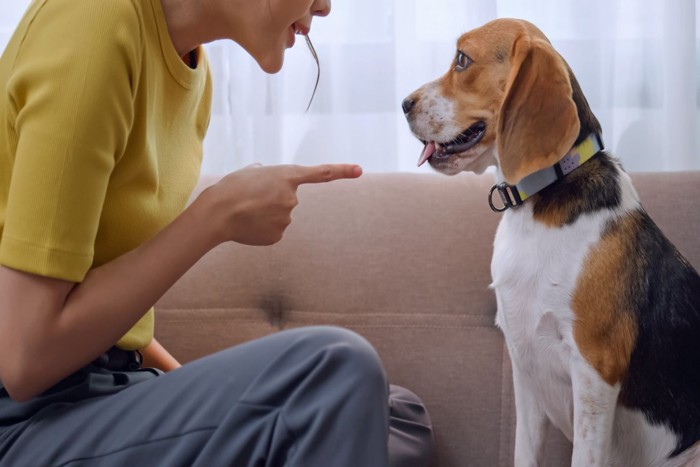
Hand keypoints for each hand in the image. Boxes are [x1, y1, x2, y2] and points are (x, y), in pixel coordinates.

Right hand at [197, 163, 361, 245]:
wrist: (218, 213)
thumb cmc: (231, 188)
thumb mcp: (250, 171)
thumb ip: (265, 174)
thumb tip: (264, 178)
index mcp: (287, 176)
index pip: (322, 173)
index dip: (342, 171)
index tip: (360, 170)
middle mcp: (292, 198)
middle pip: (287, 199)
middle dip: (272, 199)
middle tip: (250, 198)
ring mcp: (287, 219)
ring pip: (279, 216)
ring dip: (265, 214)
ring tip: (246, 211)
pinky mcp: (278, 236)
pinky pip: (273, 231)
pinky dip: (262, 228)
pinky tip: (248, 225)